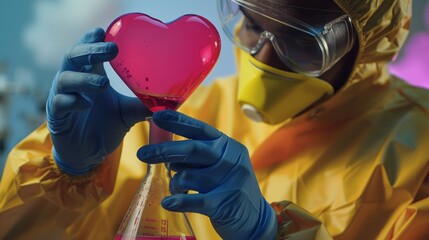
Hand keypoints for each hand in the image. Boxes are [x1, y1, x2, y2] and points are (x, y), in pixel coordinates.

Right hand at [46, 28, 150, 174]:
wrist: (89, 154)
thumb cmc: (105, 126)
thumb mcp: (127, 113)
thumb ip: (143, 105)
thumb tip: (170, 101)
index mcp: (90, 75)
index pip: (87, 50)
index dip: (92, 39)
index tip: (103, 31)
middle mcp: (74, 82)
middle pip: (74, 57)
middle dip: (90, 50)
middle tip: (111, 49)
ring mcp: (62, 97)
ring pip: (65, 79)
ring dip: (84, 78)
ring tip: (104, 83)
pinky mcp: (57, 117)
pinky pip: (59, 104)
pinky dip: (72, 101)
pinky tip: (87, 104)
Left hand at [137, 110, 276, 239]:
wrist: (256, 220)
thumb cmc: (230, 188)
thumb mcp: (221, 165)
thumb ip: (199, 157)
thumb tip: (167, 153)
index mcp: (228, 146)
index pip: (200, 129)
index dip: (178, 122)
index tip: (157, 116)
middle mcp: (230, 159)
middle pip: (192, 149)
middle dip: (164, 151)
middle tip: (143, 154)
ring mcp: (229, 181)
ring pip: (187, 176)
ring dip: (175, 183)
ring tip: (177, 189)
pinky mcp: (224, 203)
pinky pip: (193, 200)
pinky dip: (177, 201)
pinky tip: (168, 202)